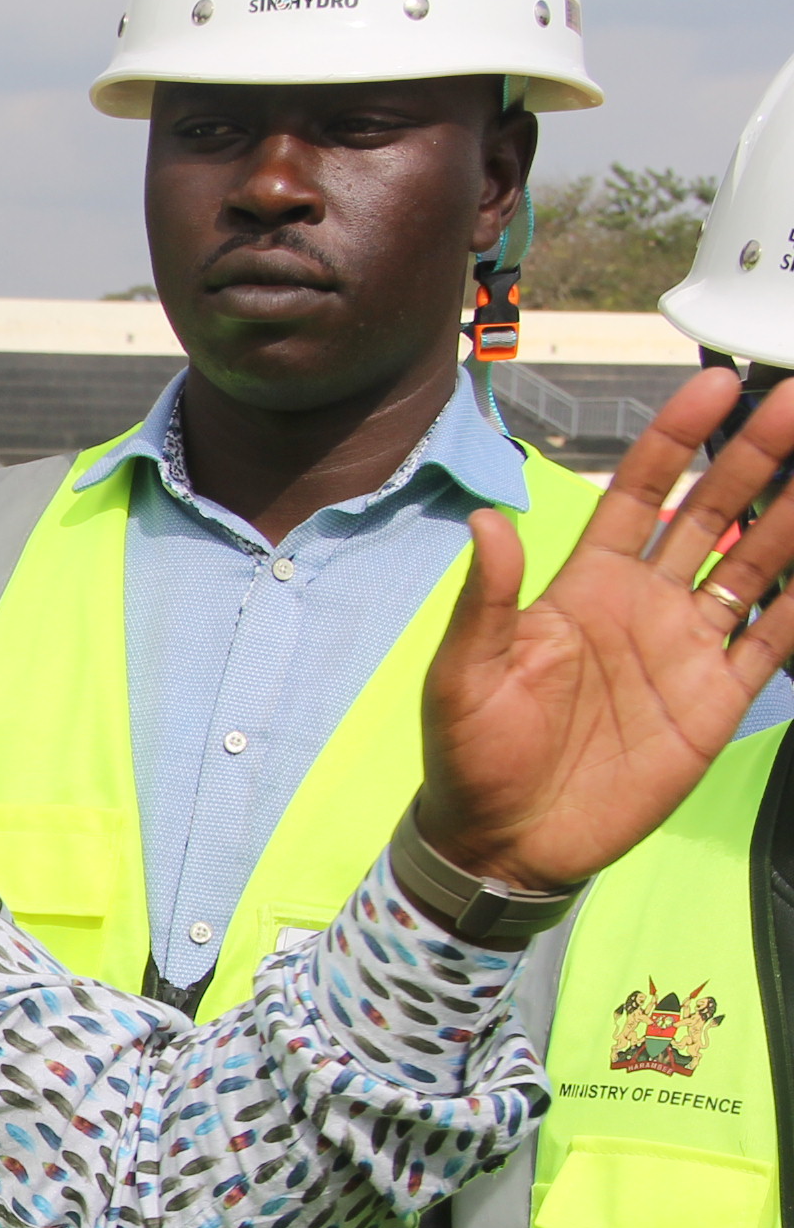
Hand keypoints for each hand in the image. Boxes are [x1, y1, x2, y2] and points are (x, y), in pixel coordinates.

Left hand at [415, 369, 793, 895]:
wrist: (505, 841)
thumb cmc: (472, 754)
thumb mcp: (464, 673)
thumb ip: (486, 599)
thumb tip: (486, 520)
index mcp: (585, 586)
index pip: (639, 493)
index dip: (675, 440)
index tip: (714, 386)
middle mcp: (644, 605)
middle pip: (711, 513)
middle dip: (755, 458)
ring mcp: (687, 649)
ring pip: (757, 565)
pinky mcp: (716, 701)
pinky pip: (778, 640)